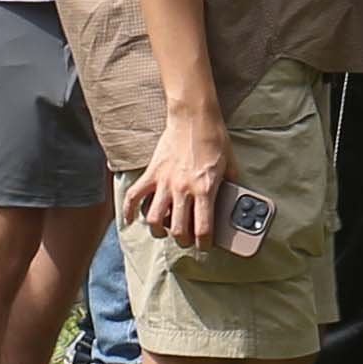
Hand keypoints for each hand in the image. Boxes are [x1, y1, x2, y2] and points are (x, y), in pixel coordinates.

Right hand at [128, 103, 231, 248]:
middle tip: (186, 239)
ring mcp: (165, 181)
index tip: (204, 247)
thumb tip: (233, 200)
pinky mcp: (152, 172)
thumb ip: (231, 185)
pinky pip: (134, 196)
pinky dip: (129, 210)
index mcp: (205, 189)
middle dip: (183, 240)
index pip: (203, 229)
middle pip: (178, 230)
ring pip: (154, 219)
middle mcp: (183, 189)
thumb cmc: (214, 138)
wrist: (194, 117)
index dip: (203, 244)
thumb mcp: (231, 164)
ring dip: (159, 230)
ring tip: (164, 230)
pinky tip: (130, 220)